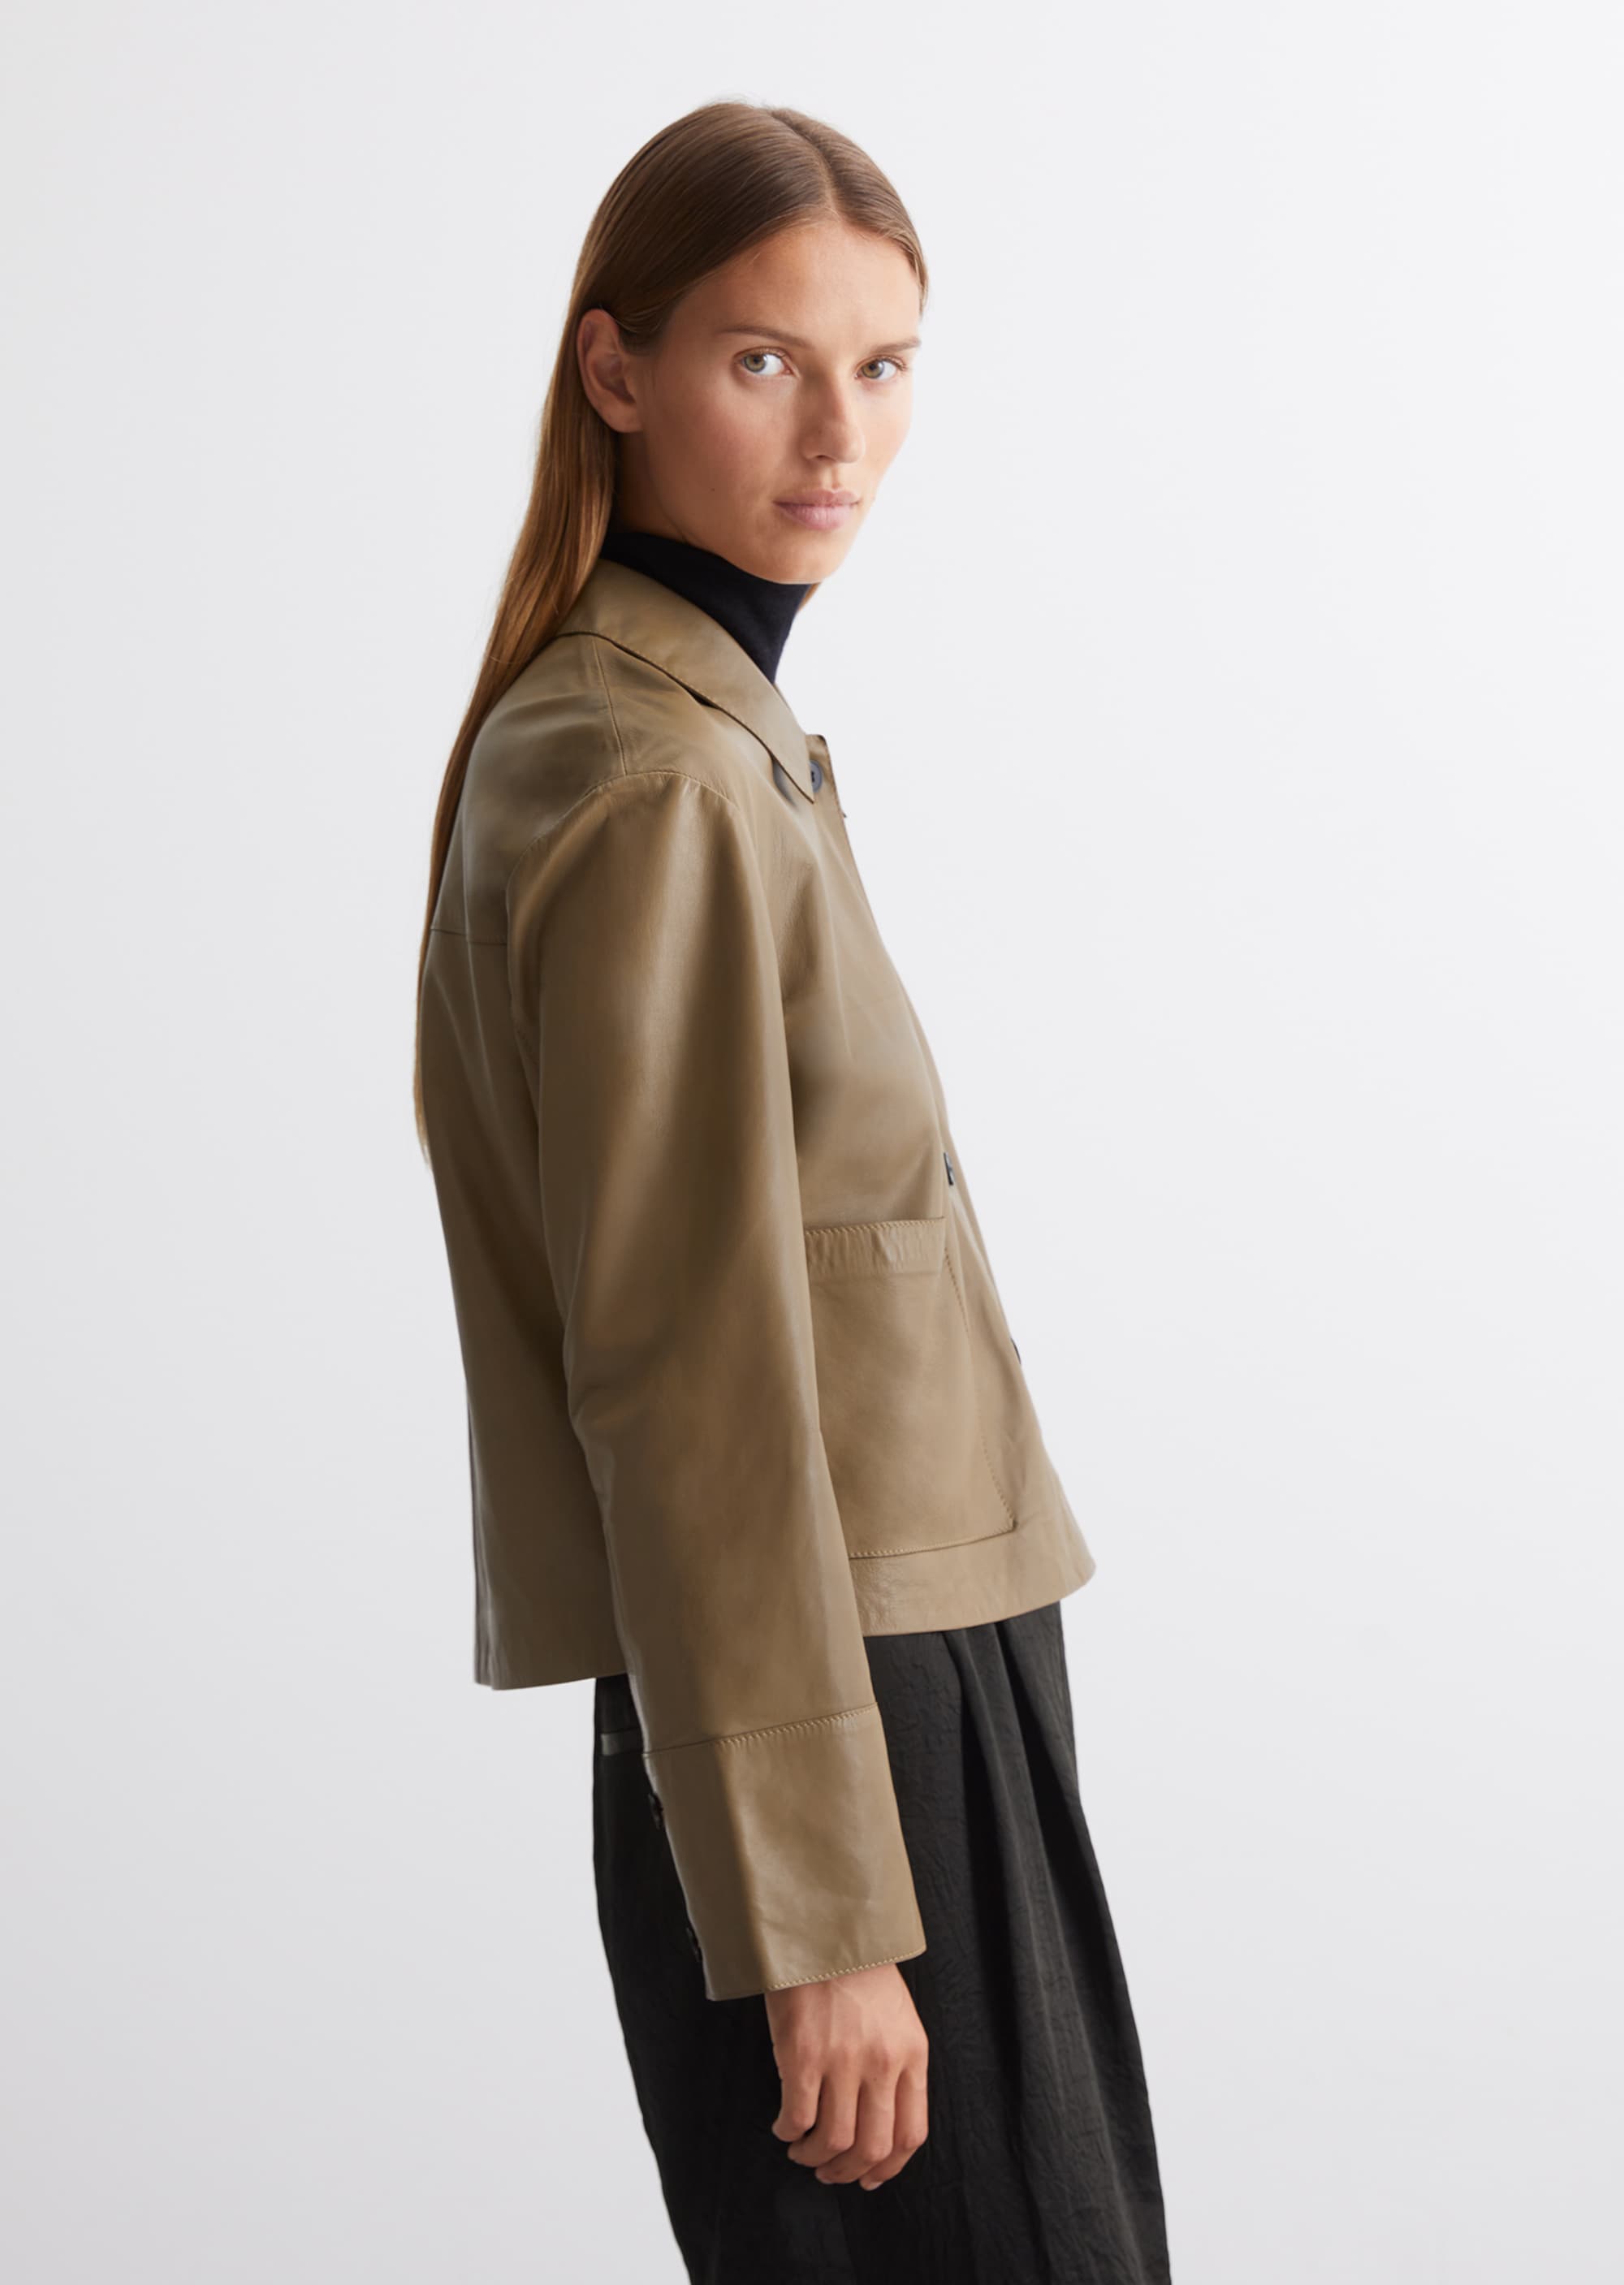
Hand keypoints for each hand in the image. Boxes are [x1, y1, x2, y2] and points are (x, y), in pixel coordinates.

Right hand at [764, 1961, 928, 2189]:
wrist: (824, 1931)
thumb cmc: (858, 1973)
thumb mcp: (897, 2019)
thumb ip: (896, 2067)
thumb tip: (878, 2124)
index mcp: (912, 2054)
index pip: (911, 2134)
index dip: (888, 2168)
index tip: (869, 2177)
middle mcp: (882, 2062)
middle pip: (873, 2147)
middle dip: (847, 2170)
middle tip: (829, 2170)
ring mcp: (843, 2059)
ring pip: (834, 2141)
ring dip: (814, 2157)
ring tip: (802, 2150)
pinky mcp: (803, 2054)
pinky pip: (797, 2118)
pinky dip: (789, 2132)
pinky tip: (784, 2125)